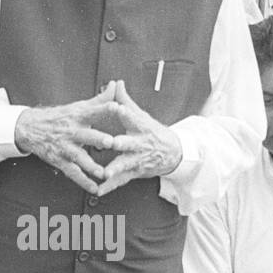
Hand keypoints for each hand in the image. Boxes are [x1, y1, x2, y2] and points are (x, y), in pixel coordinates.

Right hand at [14, 83, 119, 192]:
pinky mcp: (61, 161)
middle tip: (110, 142)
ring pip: (79, 158)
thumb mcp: (78, 106)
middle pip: (87, 135)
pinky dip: (84, 182)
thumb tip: (115, 85)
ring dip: (91, 166)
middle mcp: (72, 132)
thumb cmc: (60, 117)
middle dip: (98, 139)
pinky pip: (74, 174)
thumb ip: (100, 99)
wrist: (30, 128)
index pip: (93, 110)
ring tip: (103, 173)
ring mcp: (65, 148)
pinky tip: (95, 188)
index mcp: (78, 116)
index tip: (118, 106)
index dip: (105, 108)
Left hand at [96, 80, 182, 197]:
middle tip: (112, 142)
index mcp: (140, 127)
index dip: (125, 111)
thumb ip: (125, 100)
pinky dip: (110, 186)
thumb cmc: (152, 132)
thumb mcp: (141, 115)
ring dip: (115, 169)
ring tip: (104, 172)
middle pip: (129, 143)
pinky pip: (121, 180)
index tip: (116, 106)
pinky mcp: (135, 172)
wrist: (173, 153)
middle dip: (121, 143)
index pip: (133, 117)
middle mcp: (139, 144)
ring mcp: (137, 159)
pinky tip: (99, 190)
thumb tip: (116, 82)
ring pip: (125, 164)